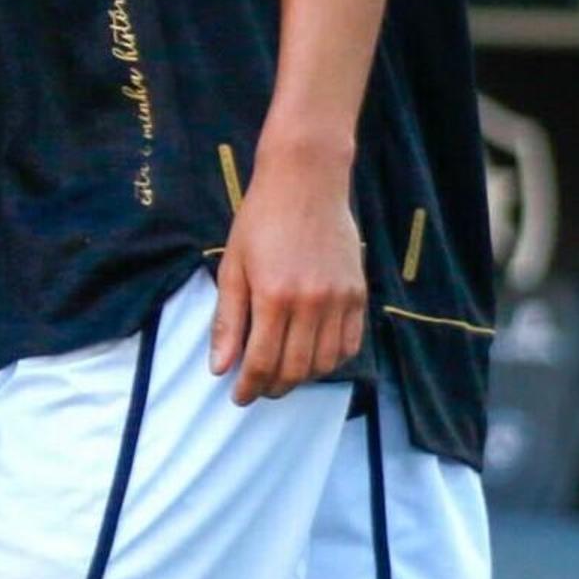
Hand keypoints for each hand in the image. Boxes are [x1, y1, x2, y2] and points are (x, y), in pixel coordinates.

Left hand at [211, 138, 367, 405]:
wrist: (306, 181)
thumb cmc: (262, 219)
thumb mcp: (233, 266)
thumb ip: (228, 320)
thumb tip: (220, 367)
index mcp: (274, 295)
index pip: (262, 362)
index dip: (249, 386)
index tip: (239, 396)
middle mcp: (311, 302)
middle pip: (295, 369)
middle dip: (273, 388)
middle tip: (258, 390)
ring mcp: (340, 299)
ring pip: (324, 362)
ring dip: (302, 378)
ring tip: (282, 375)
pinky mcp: (358, 293)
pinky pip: (350, 344)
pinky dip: (331, 360)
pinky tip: (313, 358)